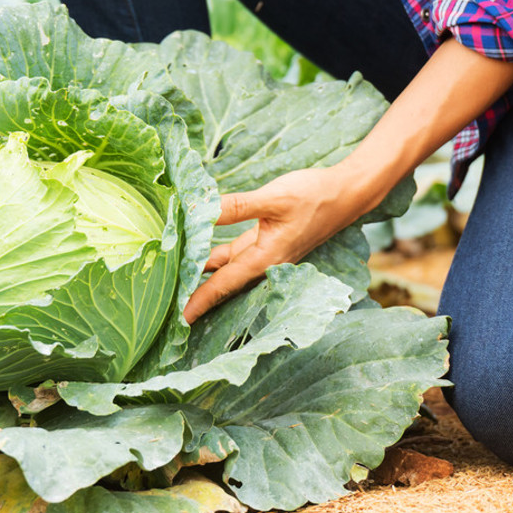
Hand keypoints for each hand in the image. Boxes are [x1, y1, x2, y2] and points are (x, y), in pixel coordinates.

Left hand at [182, 166, 369, 323]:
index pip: (224, 285)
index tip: (179, 319)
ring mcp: (263, 252)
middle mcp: (264, 262)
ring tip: (171, 281)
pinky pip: (232, 254)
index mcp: (266, 259)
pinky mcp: (264, 239)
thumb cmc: (315, 196)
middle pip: (222, 284)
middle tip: (166, 308)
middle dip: (196, 295)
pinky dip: (213, 255)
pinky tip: (193, 252)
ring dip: (201, 274)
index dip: (200, 301)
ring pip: (225, 268)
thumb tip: (201, 210)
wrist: (347, 192)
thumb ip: (235, 206)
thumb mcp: (273, 198)